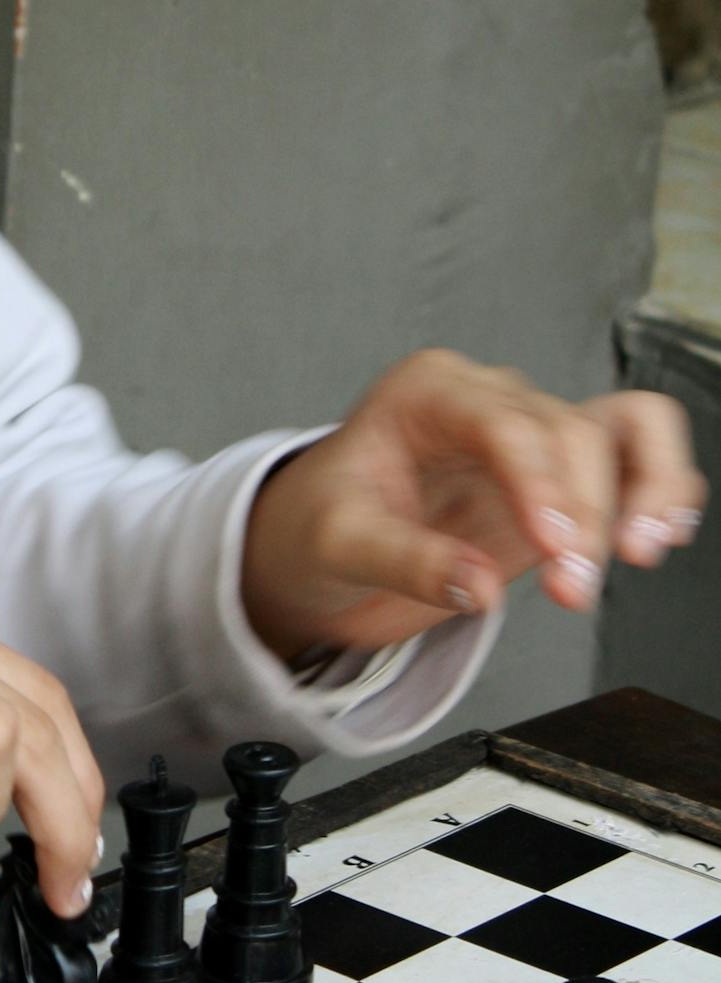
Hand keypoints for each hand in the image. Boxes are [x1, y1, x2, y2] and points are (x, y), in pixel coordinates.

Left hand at [240, 348, 704, 661]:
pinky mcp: (560, 474)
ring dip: (646, 489)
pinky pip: (633, 454)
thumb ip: (405, 561)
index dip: (539, 482)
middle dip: (585, 513)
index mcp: (427, 393)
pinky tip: (663, 529)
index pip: (502, 423)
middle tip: (572, 589)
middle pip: (568, 433)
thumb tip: (475, 587)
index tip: (555, 545)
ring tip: (641, 550)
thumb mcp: (337, 544)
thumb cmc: (321, 524)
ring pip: (619, 431)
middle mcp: (487, 401)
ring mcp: (531, 435)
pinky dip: (661, 485)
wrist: (319, 543)